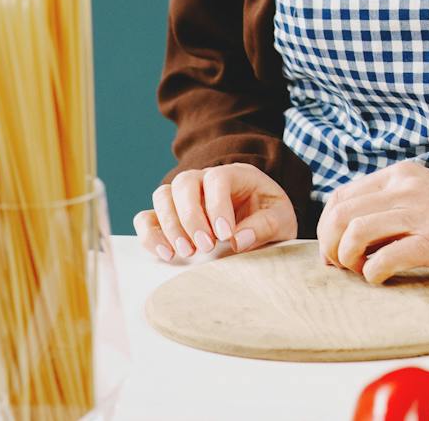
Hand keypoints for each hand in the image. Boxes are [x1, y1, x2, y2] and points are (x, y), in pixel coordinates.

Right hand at [135, 162, 296, 261]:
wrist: (262, 226)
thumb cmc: (271, 218)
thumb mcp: (282, 219)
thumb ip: (266, 226)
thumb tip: (238, 240)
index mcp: (236, 174)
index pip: (218, 179)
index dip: (217, 206)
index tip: (225, 235)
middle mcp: (205, 180)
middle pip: (184, 183)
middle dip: (191, 216)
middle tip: (205, 246)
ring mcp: (183, 197)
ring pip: (162, 197)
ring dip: (170, 226)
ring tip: (187, 253)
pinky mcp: (168, 217)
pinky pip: (146, 218)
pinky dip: (150, 235)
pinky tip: (167, 254)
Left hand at [316, 161, 428, 283]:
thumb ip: (396, 203)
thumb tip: (353, 233)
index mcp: (403, 174)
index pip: (341, 197)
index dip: (326, 229)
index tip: (334, 252)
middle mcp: (408, 187)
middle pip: (341, 214)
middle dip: (329, 246)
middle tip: (340, 267)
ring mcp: (423, 212)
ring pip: (355, 232)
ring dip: (348, 260)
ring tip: (361, 272)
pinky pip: (385, 258)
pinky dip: (373, 274)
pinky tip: (384, 278)